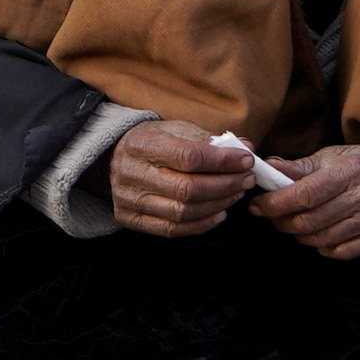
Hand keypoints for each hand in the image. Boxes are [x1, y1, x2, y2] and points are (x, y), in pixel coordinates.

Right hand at [104, 117, 257, 237]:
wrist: (112, 158)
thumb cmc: (152, 142)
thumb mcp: (175, 129)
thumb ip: (209, 140)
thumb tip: (246, 148)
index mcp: (142, 144)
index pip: (188, 157)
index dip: (222, 161)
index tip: (246, 160)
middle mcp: (132, 173)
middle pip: (188, 189)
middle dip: (225, 185)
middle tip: (246, 179)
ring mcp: (129, 200)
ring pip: (183, 212)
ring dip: (218, 204)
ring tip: (236, 193)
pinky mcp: (131, 219)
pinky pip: (173, 229)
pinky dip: (202, 224)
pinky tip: (219, 213)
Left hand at [252, 137, 359, 261]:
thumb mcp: (334, 157)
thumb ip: (300, 167)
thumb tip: (266, 168)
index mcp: (350, 170)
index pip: (305, 195)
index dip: (275, 203)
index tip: (258, 205)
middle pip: (310, 221)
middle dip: (282, 222)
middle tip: (273, 216)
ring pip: (324, 240)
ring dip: (301, 236)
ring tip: (296, 224)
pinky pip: (344, 252)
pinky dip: (324, 248)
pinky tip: (320, 236)